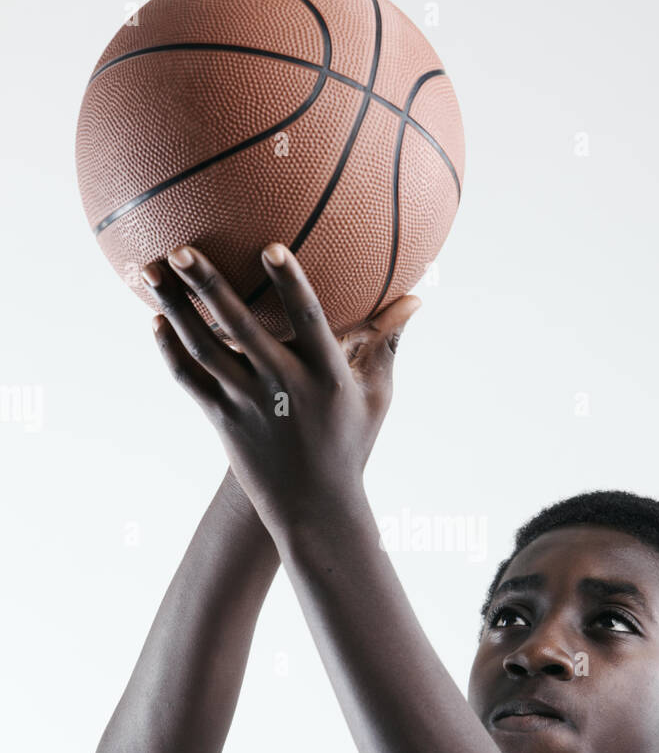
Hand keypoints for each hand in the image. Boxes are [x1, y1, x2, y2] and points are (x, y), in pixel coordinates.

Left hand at [142, 244, 420, 533]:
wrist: (313, 507)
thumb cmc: (349, 444)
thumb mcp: (376, 396)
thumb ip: (386, 342)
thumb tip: (416, 298)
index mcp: (326, 376)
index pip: (308, 320)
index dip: (290, 283)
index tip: (271, 245)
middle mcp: (283, 386)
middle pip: (240, 327)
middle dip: (208, 286)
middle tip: (180, 248)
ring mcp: (248, 403)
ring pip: (203, 349)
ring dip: (175, 307)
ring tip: (148, 270)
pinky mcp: (223, 419)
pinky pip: (189, 379)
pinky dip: (169, 349)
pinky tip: (156, 319)